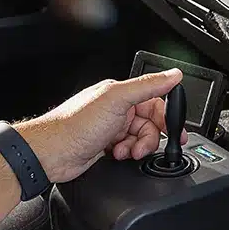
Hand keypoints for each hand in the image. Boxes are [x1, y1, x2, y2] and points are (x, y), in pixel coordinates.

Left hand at [16, 70, 188, 183]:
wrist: (52, 153)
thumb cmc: (76, 125)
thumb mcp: (117, 100)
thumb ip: (147, 86)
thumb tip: (173, 75)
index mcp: (120, 93)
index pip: (155, 101)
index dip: (167, 118)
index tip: (175, 132)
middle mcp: (116, 108)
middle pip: (150, 123)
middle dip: (149, 138)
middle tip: (141, 147)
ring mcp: (111, 127)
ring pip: (140, 138)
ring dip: (137, 148)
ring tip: (124, 151)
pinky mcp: (107, 145)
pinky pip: (129, 149)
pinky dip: (127, 154)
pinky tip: (116, 154)